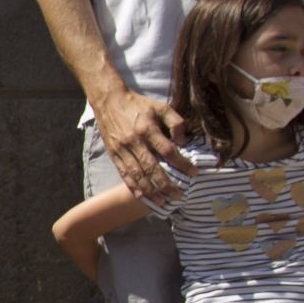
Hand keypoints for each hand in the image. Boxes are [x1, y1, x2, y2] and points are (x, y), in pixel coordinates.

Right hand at [94, 87, 191, 202]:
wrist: (109, 101)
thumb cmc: (138, 104)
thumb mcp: (160, 106)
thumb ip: (176, 122)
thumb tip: (183, 141)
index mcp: (147, 129)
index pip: (167, 151)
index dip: (182, 163)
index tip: (194, 173)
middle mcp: (133, 141)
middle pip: (151, 168)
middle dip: (166, 185)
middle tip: (179, 196)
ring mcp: (122, 149)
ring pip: (137, 174)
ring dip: (150, 190)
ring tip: (163, 201)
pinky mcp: (113, 154)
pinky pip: (124, 173)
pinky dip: (133, 186)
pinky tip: (142, 195)